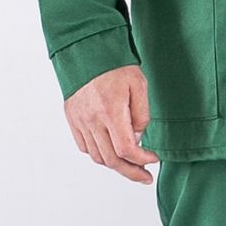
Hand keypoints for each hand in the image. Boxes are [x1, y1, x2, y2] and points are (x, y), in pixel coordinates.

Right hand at [64, 65, 159, 183]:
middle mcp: (92, 120)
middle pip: (111, 160)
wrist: (86, 49)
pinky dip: (98, 154)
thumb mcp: (139, 85)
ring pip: (97, 156)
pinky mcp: (72, 118)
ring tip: (129, 165)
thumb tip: (138, 137)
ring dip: (114, 165)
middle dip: (130, 172)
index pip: (126, 150)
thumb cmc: (115, 65)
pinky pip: (84, 146)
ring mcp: (80, 121)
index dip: (141, 160)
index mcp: (110, 111)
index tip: (153, 159)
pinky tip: (110, 150)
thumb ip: (141, 115)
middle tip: (144, 176)